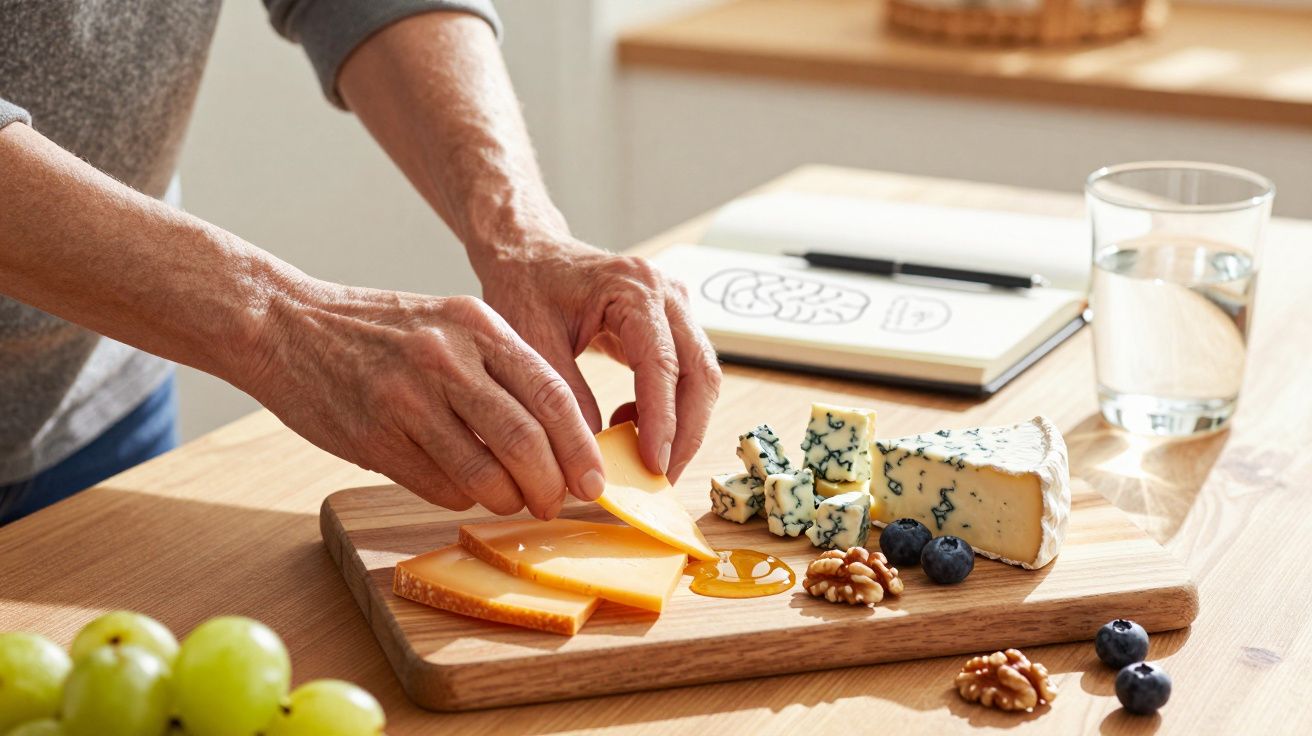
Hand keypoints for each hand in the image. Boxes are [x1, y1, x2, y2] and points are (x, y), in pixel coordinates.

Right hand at [238, 281, 605, 518]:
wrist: (283, 324)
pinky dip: (461, 498)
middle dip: (552, 484)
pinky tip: (462, 490)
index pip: (551, 394)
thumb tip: (555, 438)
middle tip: (557, 504)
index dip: (580, 446)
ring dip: (507, 499)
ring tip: (512, 502)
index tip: (594, 479)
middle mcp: (446, 358)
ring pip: (485, 471)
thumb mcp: (447, 324)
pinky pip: (438, 485)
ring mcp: (406, 398)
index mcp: (475, 324)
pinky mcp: (373, 435)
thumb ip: (498, 370)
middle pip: (525, 438)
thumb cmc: (376, 330)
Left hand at [479, 240, 721, 481]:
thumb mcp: (531, 339)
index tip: (653, 465)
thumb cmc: (526, 286)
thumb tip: (594, 453)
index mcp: (634, 289)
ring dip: (683, 425)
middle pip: (700, 373)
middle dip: (686, 432)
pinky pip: (687, 373)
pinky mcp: (673, 323)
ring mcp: (676, 307)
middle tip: (661, 477)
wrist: (530, 252)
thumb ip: (563, 394)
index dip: (662, 420)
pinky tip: (630, 424)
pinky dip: (669, 408)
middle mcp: (667, 293)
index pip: (663, 364)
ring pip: (701, 377)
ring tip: (645, 458)